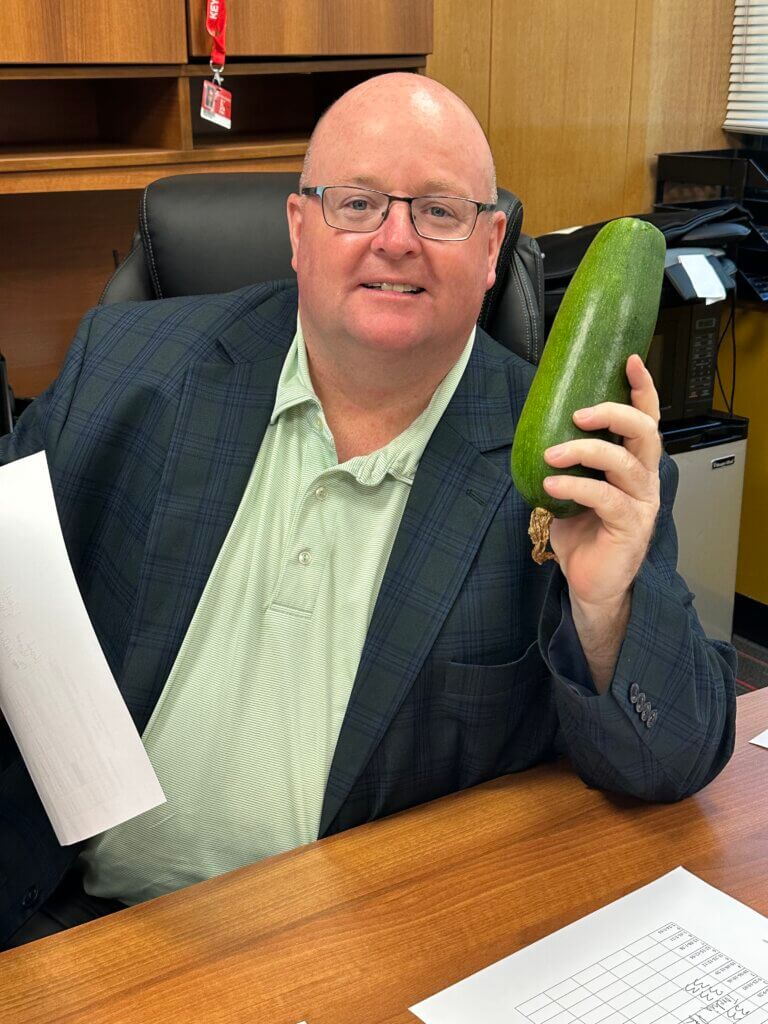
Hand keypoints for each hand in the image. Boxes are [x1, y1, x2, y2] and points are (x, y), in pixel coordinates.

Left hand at [541, 354, 661, 611]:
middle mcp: (644, 479)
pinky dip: (575, 487)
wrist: (589, 584)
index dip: (642, 389)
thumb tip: (534, 425)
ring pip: (623, 462)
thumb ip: (566, 459)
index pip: (647, 418)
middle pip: (644, 432)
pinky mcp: (630, 527)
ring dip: (584, 450)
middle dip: (613, 413)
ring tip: (553, 454)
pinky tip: (551, 485)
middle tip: (579, 413)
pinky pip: (605, 497)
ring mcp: (641, 503)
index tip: (630, 360)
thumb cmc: (582, 533)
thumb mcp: (572, 486)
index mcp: (634, 464)